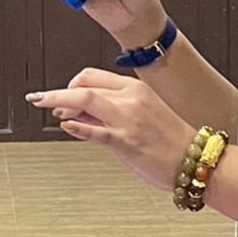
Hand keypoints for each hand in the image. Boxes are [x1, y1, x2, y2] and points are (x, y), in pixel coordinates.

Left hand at [26, 69, 195, 192]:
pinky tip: (67, 127)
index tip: (59, 95)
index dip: (70, 85)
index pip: (92, 76)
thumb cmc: (171, 141)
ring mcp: (127, 118)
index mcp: (135, 89)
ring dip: (58, 102)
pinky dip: (75, 126)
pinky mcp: (125, 140)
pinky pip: (93, 130)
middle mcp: (130, 98)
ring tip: (49, 109)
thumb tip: (79, 112)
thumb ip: (112, 111)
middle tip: (42, 101)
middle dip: (57, 92)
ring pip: (84, 99)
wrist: (195, 160)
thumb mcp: (142, 115)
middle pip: (83, 84)